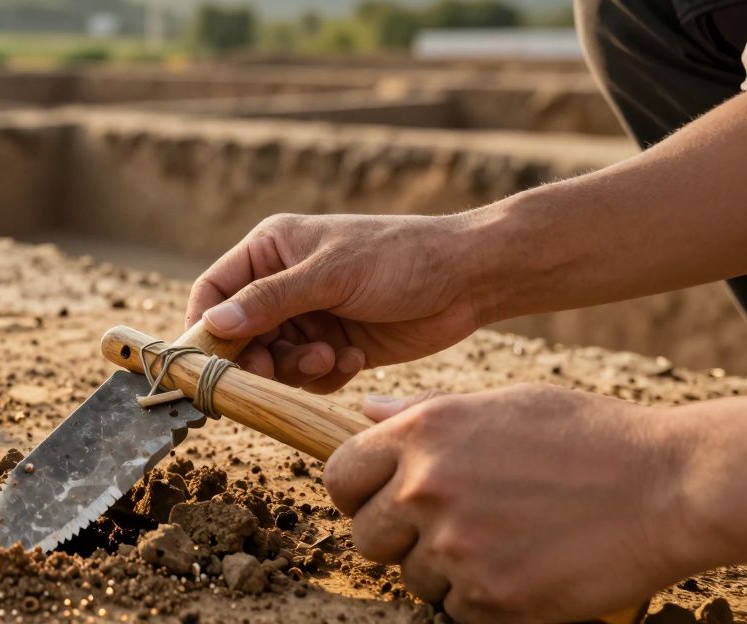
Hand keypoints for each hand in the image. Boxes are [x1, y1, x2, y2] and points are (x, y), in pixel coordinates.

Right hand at [186, 213, 479, 391]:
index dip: (204, 329)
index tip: (206, 365)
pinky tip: (355, 357)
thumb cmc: (400, 258)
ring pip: (273, 360)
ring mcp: (308, 315)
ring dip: (297, 369)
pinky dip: (326, 374)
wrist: (469, 279)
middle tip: (276, 372)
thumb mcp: (330, 275)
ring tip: (331, 358)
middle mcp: (282, 283)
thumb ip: (269, 302)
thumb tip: (213, 325)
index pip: (214, 291)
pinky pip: (307, 376)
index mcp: (270, 250)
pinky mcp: (334, 344)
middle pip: (239, 335)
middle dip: (258, 357)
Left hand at [323, 384, 713, 622]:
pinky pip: (457, 611)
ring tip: (504, 540)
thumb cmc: (587, 436)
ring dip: (446, 569)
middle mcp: (426, 490)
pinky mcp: (491, 600)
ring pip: (414, 577)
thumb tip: (367, 412)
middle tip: (451, 526)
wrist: (668, 487)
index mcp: (421, 435)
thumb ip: (424, 414)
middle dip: (398, 536)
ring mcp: (456, 549)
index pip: (339, 476)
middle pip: (367, 536)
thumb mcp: (500, 404)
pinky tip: (524, 567)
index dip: (356, 492)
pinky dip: (484, 599)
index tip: (381, 498)